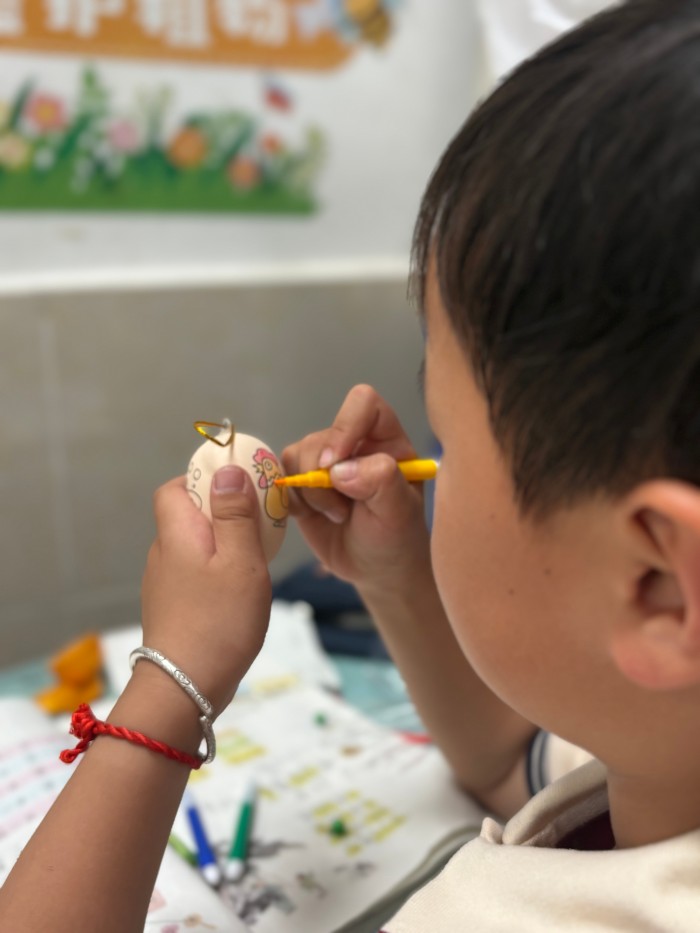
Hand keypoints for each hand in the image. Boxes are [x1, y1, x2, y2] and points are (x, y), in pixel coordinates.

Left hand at [140, 467, 271, 713]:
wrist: (185, 688)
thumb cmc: (219, 620)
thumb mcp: (240, 560)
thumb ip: (235, 513)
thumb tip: (227, 470)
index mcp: (176, 532)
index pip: (174, 487)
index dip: (203, 480)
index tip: (240, 489)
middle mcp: (162, 552)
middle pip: (186, 515)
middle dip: (222, 512)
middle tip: (260, 525)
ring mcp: (163, 582)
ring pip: (192, 546)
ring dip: (221, 544)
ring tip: (255, 560)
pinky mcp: (170, 607)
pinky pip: (193, 573)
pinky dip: (215, 571)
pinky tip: (239, 592)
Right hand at [282, 385, 431, 596]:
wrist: (376, 568)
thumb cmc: (396, 537)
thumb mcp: (399, 511)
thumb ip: (379, 482)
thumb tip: (339, 468)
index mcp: (385, 439)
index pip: (362, 404)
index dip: (345, 427)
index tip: (336, 464)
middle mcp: (353, 442)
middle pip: (320, 438)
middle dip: (322, 478)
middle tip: (342, 509)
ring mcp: (325, 461)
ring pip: (296, 456)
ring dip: (309, 492)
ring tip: (335, 515)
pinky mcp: (302, 481)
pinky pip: (281, 477)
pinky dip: (293, 500)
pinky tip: (315, 516)